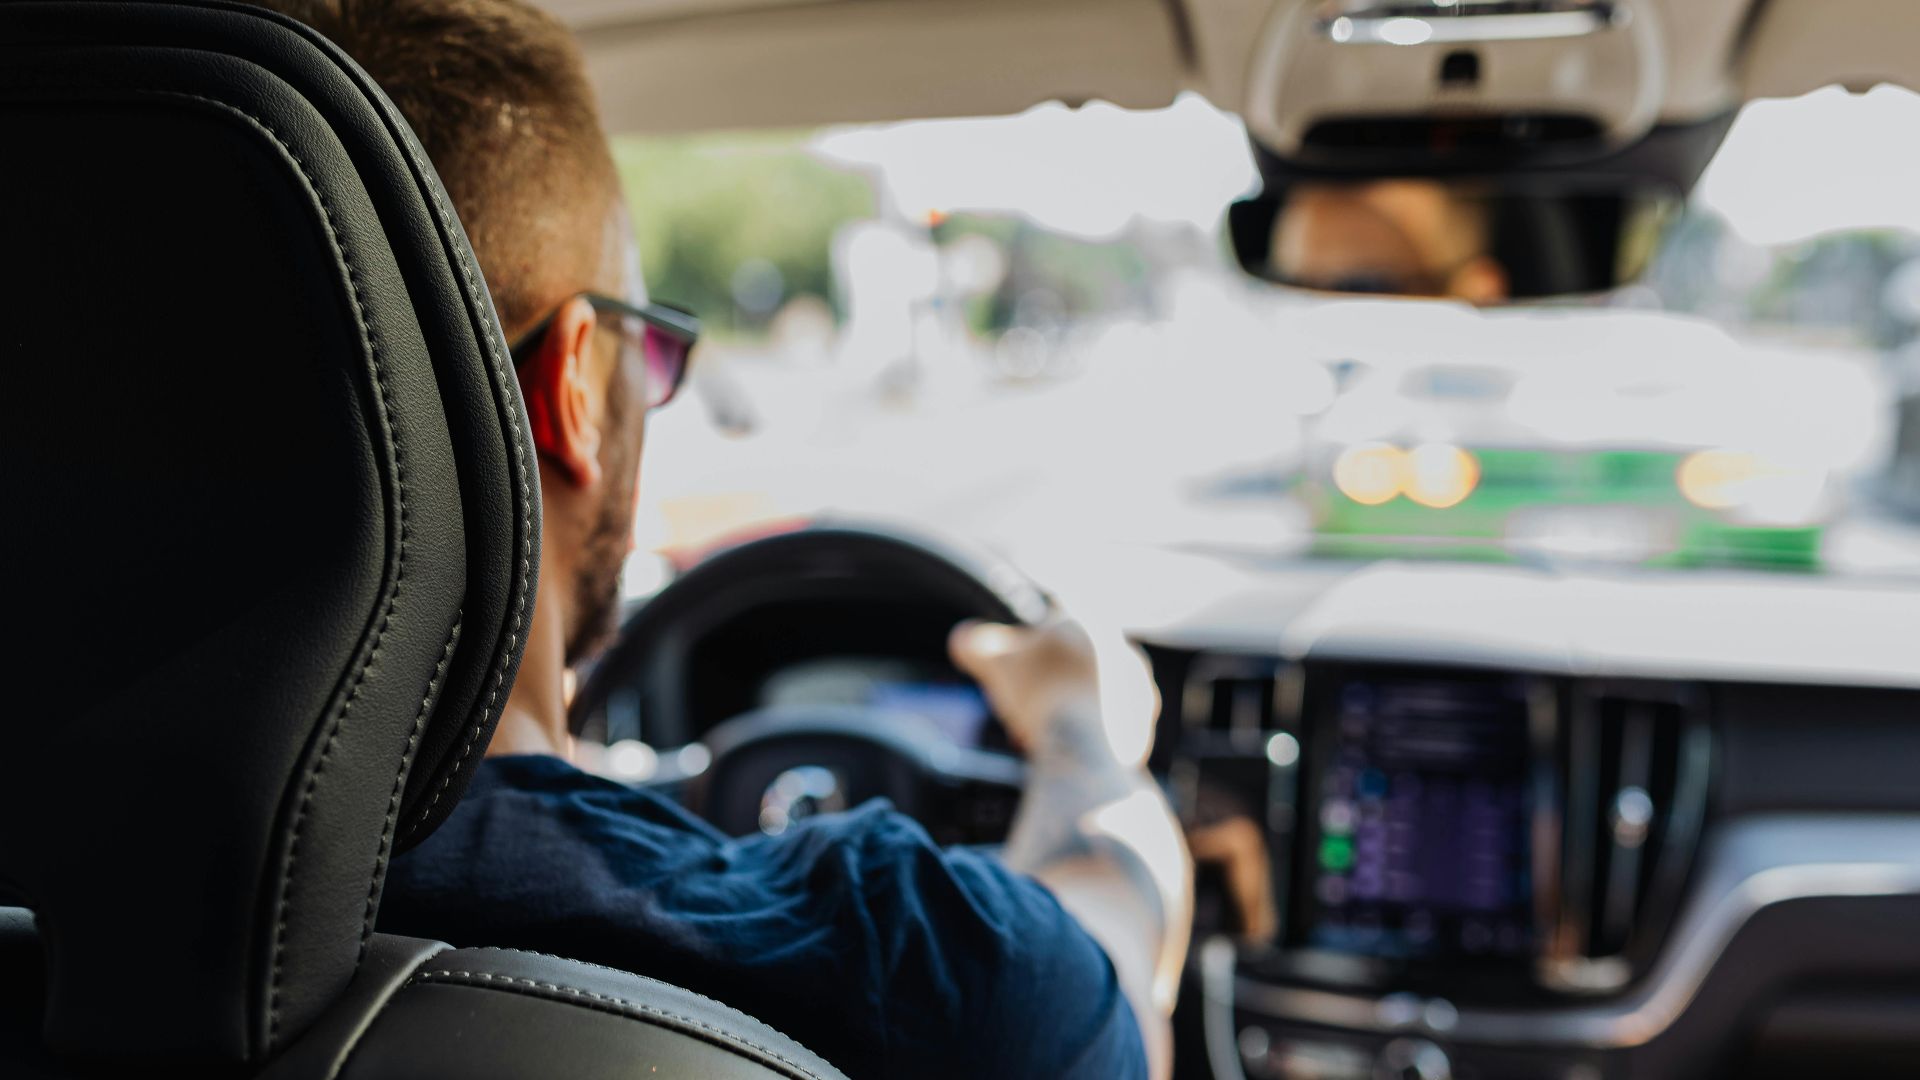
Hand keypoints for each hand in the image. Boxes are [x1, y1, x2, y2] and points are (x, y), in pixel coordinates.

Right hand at [949, 615, 1156, 767]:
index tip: (1015, 669)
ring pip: (1091, 695)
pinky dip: (1083, 734)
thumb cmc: (1040, 693)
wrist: (1085, 745)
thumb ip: (976, 644)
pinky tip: (1062, 748)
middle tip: (1022, 705)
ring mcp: (1138, 689)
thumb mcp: (994, 660)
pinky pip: (1106, 726)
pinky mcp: (1143, 726)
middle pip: (1074, 662)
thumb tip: (962, 639)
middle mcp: (1123, 649)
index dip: (1027, 645)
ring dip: (1065, 708)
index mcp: (1091, 621)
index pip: (1054, 620)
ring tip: (1039, 732)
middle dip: (1047, 681)